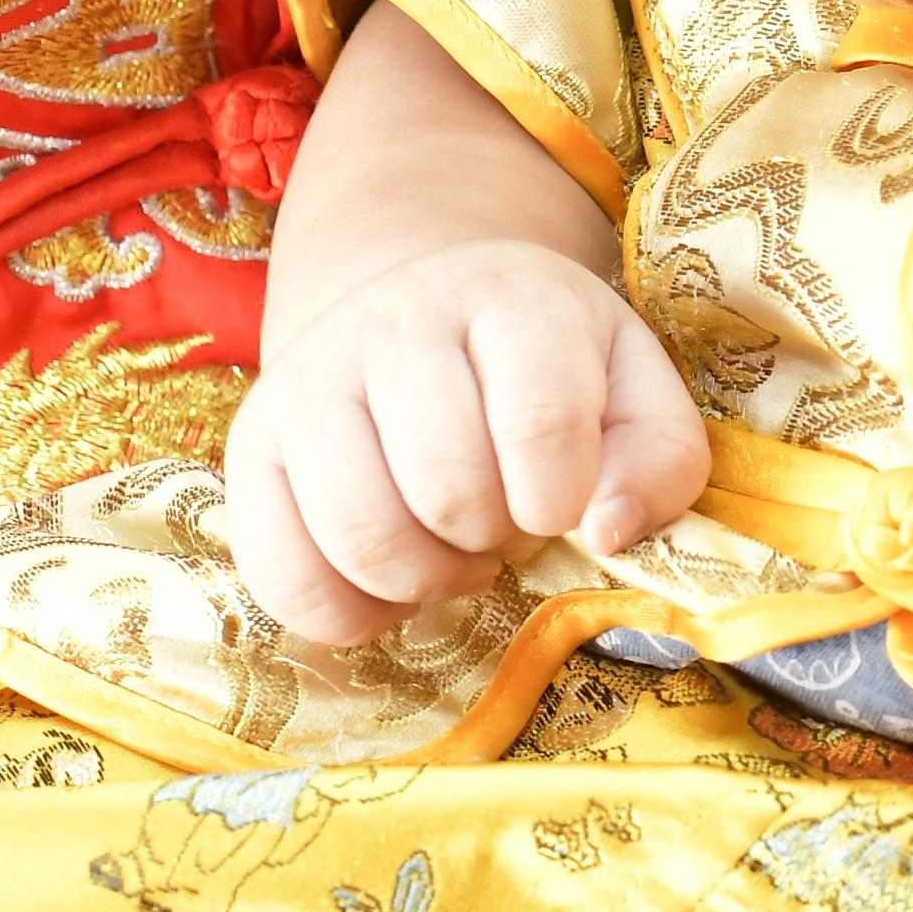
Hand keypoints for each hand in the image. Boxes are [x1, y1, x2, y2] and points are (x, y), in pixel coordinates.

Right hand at [227, 237, 707, 644]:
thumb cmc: (545, 366)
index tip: (561, 505)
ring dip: (425, 579)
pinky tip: (387, 584)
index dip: (561, 500)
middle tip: (502, 525)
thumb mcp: (632, 387)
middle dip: (493, 541)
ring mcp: (309, 380)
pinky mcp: (251, 443)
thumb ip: (660, 460)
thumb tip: (611, 535)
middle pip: (447, 491)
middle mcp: (395, 323)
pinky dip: (347, 612)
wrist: (422, 304)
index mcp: (510, 298)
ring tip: (450, 549)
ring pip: (362, 536)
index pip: (542, 426)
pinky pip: (281, 573)